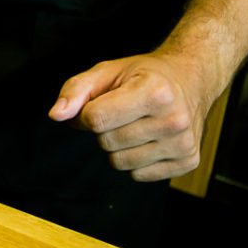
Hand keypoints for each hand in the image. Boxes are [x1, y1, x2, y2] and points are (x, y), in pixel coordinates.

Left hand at [48, 52, 216, 181]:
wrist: (191, 79)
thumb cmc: (145, 75)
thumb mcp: (108, 71)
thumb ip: (77, 90)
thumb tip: (56, 115)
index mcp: (154, 92)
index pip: (96, 119)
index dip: (88, 113)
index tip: (101, 102)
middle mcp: (173, 120)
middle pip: (107, 142)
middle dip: (105, 129)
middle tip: (123, 111)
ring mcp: (183, 143)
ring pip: (120, 163)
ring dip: (119, 147)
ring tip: (137, 124)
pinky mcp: (188, 162)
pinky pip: (139, 175)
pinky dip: (137, 160)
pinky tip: (151, 138)